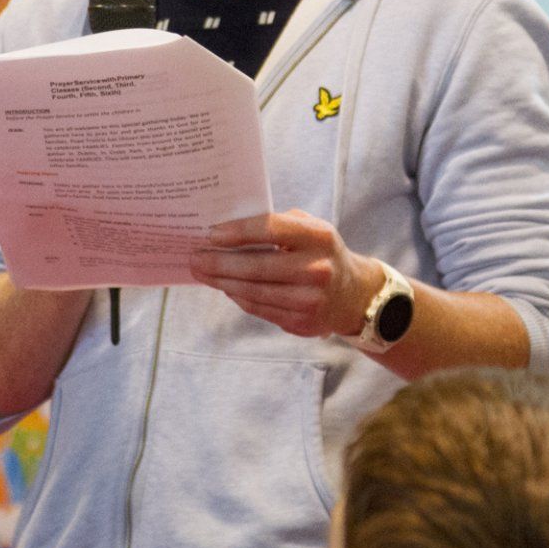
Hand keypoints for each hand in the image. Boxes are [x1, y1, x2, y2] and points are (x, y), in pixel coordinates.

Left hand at [189, 209, 382, 338]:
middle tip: (195, 257)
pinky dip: (237, 296)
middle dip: (219, 262)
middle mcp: (317, 269)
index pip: (271, 229)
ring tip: (202, 272)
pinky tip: (225, 286)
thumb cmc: (321, 253)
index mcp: (318, 237)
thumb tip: (231, 229)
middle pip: (257, 266)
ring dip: (222, 281)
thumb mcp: (312, 229)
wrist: (353, 295)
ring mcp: (310, 299)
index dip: (238, 231)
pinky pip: (259, 308)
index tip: (211, 234)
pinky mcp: (302, 322)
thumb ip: (279, 225)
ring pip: (254, 291)